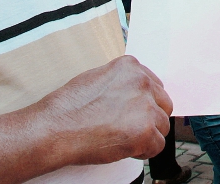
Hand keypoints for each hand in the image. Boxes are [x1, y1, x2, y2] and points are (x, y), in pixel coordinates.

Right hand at [36, 55, 172, 165]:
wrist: (55, 129)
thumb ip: (121, 81)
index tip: (135, 112)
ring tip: (123, 139)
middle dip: (151, 118)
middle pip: (164, 104)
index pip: (155, 85)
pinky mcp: (144, 131)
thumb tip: (135, 92)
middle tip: (132, 128)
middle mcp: (141, 82)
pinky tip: (126, 149)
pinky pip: (158, 145)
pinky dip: (144, 151)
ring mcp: (144, 106)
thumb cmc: (69, 107)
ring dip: (147, 135)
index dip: (146, 103)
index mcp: (130, 67)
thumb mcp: (97, 78)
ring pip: (162, 126)